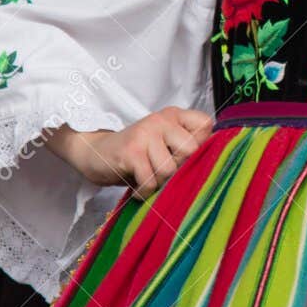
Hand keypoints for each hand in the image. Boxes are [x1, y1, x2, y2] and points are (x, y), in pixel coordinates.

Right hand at [63, 107, 212, 197]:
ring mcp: (145, 133)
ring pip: (170, 169)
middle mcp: (162, 119)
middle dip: (179, 170)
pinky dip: (144, 191)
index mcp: (174, 115)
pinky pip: (150, 180)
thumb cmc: (137, 154)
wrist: (95, 153)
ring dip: (159, 183)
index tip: (184, 158)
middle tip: (162, 173)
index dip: (201, 146)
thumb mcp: (164, 145)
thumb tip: (212, 164)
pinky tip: (138, 188)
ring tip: (148, 180)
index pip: (205, 125)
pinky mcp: (131, 151)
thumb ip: (186, 147)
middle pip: (191, 151)